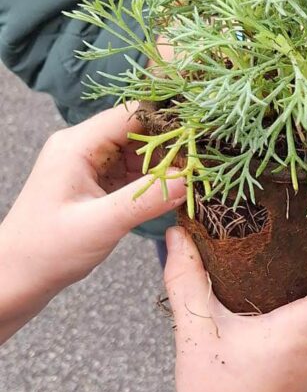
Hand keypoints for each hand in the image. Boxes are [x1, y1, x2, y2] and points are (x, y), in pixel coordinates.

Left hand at [0, 105, 185, 324]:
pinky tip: (172, 193)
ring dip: (164, 166)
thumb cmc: (47, 250)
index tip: (201, 137)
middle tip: (202, 167)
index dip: (168, 122)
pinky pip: (131, 173)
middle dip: (171, 147)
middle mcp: (81, 148)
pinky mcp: (94, 185)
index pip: (131, 114)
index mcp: (76, 145)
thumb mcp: (101, 224)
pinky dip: (152, 181)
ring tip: (193, 182)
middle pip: (137, 132)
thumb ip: (146, 199)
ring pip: (137, 153)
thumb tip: (191, 179)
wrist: (17, 277)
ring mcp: (88, 166)